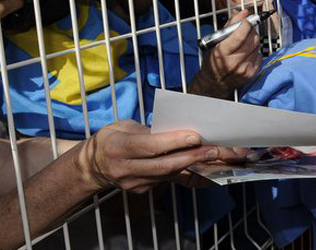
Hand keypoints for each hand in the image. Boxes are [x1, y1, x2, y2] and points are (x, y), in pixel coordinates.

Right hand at [78, 119, 247, 193]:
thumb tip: (179, 128)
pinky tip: (212, 170)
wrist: (92, 167)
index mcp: (119, 147)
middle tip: (219, 150)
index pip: (150, 146)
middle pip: (165, 165)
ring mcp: (136, 183)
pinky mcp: (145, 190)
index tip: (195, 136)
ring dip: (200, 166)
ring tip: (223, 159)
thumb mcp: (123, 126)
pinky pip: (172, 182)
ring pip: (172, 175)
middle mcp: (127, 169)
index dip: (173, 141)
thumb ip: (149, 129)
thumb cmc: (110, 139)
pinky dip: (193, 175)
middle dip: (195, 157)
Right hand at [194, 9, 261, 97]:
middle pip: (253, 39)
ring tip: (243, 45)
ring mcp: (244, 68)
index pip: (241, 33)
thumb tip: (244, 13)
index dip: (246, 24)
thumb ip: (230, 25)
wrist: (215, 83)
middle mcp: (234, 61)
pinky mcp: (251, 73)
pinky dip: (255, 52)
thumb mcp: (216, 42)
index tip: (246, 21)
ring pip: (257, 46)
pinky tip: (246, 55)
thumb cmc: (214, 61)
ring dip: (252, 42)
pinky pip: (259, 56)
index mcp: (223, 51)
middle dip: (251, 31)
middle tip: (245, 31)